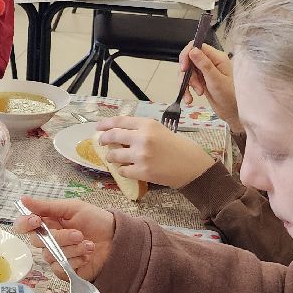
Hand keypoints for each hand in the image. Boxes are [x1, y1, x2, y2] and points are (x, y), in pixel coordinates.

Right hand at [13, 196, 114, 280]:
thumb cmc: (96, 221)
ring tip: (89, 245)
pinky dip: (76, 260)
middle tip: (79, 234)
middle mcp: (48, 239)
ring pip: (51, 255)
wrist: (116, 240)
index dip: (25, 223)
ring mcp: (55, 255)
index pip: (24, 225)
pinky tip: (87, 255)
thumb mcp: (73, 208)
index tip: (37, 220)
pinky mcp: (64, 270)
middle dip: (60, 237)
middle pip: (38, 241)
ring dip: (73, 249)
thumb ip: (47, 206)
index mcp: (47, 222)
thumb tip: (23, 199)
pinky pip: (60, 267)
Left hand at [95, 116, 213, 188]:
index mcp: (147, 124)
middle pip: (113, 136)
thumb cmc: (179, 147)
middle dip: (104, 139)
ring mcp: (141, 155)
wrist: (193, 166)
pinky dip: (122, 170)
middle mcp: (142, 138)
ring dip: (111, 157)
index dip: (106, 124)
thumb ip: (142, 130)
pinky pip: (122, 170)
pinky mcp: (143, 171)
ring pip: (114, 155)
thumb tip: (120, 133)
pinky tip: (125, 169)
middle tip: (101, 142)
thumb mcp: (161, 130)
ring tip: (113, 157)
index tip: (98, 127)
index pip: (120, 121)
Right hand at [178, 42, 237, 127]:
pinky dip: (187, 89)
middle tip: (195, 86)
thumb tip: (192, 50)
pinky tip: (189, 98)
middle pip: (189, 60)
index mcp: (217, 58)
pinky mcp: (201, 80)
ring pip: (187, 71)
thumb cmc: (231, 97)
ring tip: (198, 93)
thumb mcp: (216, 80)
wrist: (234, 113)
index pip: (197, 47)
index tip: (184, 68)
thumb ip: (204, 64)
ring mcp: (206, 71)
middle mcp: (211, 62)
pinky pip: (188, 81)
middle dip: (188, 74)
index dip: (187, 55)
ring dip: (188, 83)